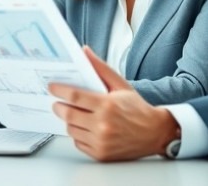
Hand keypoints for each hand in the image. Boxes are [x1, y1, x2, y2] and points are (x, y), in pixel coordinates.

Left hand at [48, 46, 178, 161]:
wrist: (155, 133)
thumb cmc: (137, 108)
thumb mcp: (121, 85)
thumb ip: (101, 68)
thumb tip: (84, 52)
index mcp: (107, 105)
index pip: (74, 96)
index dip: (59, 91)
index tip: (52, 87)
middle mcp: (103, 124)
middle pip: (68, 115)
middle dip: (59, 107)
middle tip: (57, 103)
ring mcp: (101, 141)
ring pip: (71, 130)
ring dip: (69, 121)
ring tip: (74, 114)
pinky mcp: (100, 154)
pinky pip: (78, 143)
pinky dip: (78, 134)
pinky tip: (86, 128)